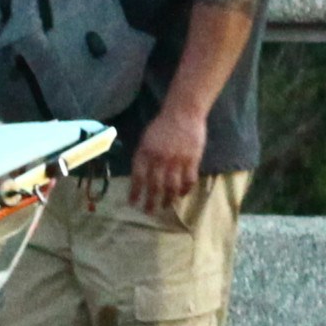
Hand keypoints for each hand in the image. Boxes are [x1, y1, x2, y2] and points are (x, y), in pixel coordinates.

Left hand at [125, 102, 208, 216]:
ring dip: (168, 199)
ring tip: (166, 206)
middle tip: (149, 211)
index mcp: (145, 153)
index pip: (138, 178)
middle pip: (155, 186)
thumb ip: (143, 157)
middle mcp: (160, 159)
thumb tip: (141, 177)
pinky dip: (185, 189)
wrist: (184, 113)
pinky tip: (182, 194)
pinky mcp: (192, 160)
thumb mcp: (146, 140)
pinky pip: (189, 180)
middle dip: (151, 201)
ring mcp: (177, 160)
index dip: (136, 192)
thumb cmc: (162, 126)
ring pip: (172, 186)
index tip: (133, 203)